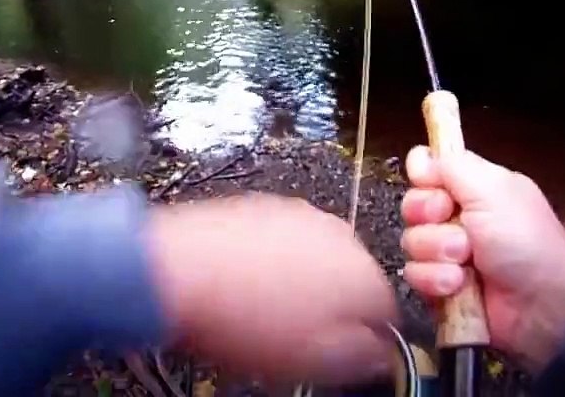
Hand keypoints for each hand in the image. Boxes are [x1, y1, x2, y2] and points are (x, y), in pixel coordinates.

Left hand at [147, 193, 396, 384]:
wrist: (176, 269)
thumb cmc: (238, 317)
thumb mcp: (311, 360)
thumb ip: (358, 357)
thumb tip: (377, 352)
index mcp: (362, 274)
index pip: (388, 310)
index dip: (367, 337)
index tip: (345, 351)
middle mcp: (340, 235)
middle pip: (355, 278)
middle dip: (336, 305)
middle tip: (301, 332)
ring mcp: (301, 214)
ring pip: (320, 258)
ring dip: (306, 282)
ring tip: (267, 308)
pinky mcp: (267, 205)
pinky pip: (286, 239)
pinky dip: (275, 260)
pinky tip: (248, 282)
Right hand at [400, 146, 564, 372]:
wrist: (544, 305)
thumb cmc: (524, 240)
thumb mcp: (493, 189)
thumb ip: (451, 165)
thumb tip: (418, 156)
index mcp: (470, 187)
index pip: (425, 169)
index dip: (424, 178)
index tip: (439, 191)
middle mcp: (454, 216)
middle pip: (412, 205)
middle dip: (430, 220)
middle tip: (462, 234)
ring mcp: (444, 252)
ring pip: (410, 241)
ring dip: (437, 254)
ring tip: (465, 264)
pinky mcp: (438, 284)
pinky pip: (414, 275)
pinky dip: (435, 280)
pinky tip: (458, 286)